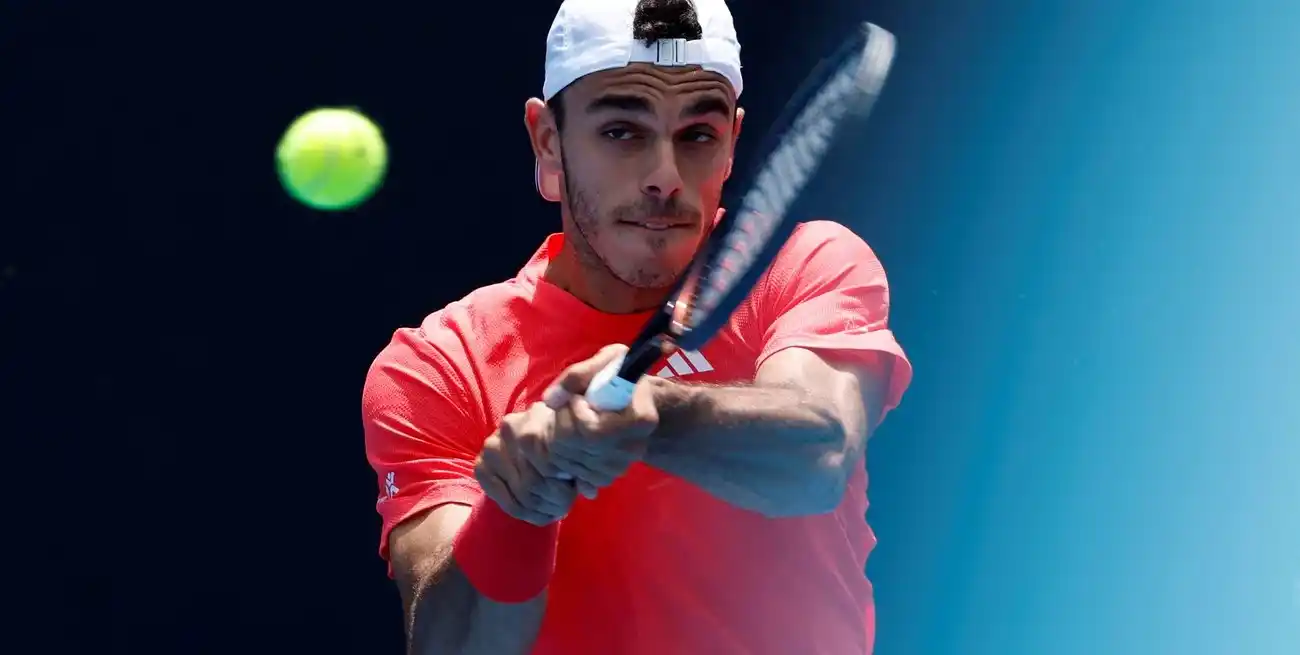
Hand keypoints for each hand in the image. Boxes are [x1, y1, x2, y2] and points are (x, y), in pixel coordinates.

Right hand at [474, 402, 579, 525]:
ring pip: (522, 495)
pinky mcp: (481, 467)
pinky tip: (540, 513)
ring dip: (543, 510)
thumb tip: (589, 491)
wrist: (527, 431)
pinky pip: (506, 503)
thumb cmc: (560, 439)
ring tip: (554, 511)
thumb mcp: (575, 445)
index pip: (549, 464)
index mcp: (537, 416)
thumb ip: (583, 466)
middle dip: (554, 501)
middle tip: (564, 507)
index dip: (565, 486)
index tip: (573, 492)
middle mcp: (509, 429)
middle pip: (534, 482)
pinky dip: (527, 515)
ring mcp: (492, 448)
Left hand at [541, 344, 660, 489]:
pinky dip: (560, 453)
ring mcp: (619, 467)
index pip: (592, 430)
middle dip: (562, 421)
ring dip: (557, 435)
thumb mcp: (606, 361)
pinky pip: (569, 471)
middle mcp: (633, 449)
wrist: (632, 400)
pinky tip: (569, 438)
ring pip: (569, 460)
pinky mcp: (605, 477)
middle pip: (577, 446)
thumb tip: (550, 401)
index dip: (577, 412)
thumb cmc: (621, 375)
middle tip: (569, 405)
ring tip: (568, 418)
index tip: (579, 397)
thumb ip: (577, 376)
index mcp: (641, 420)